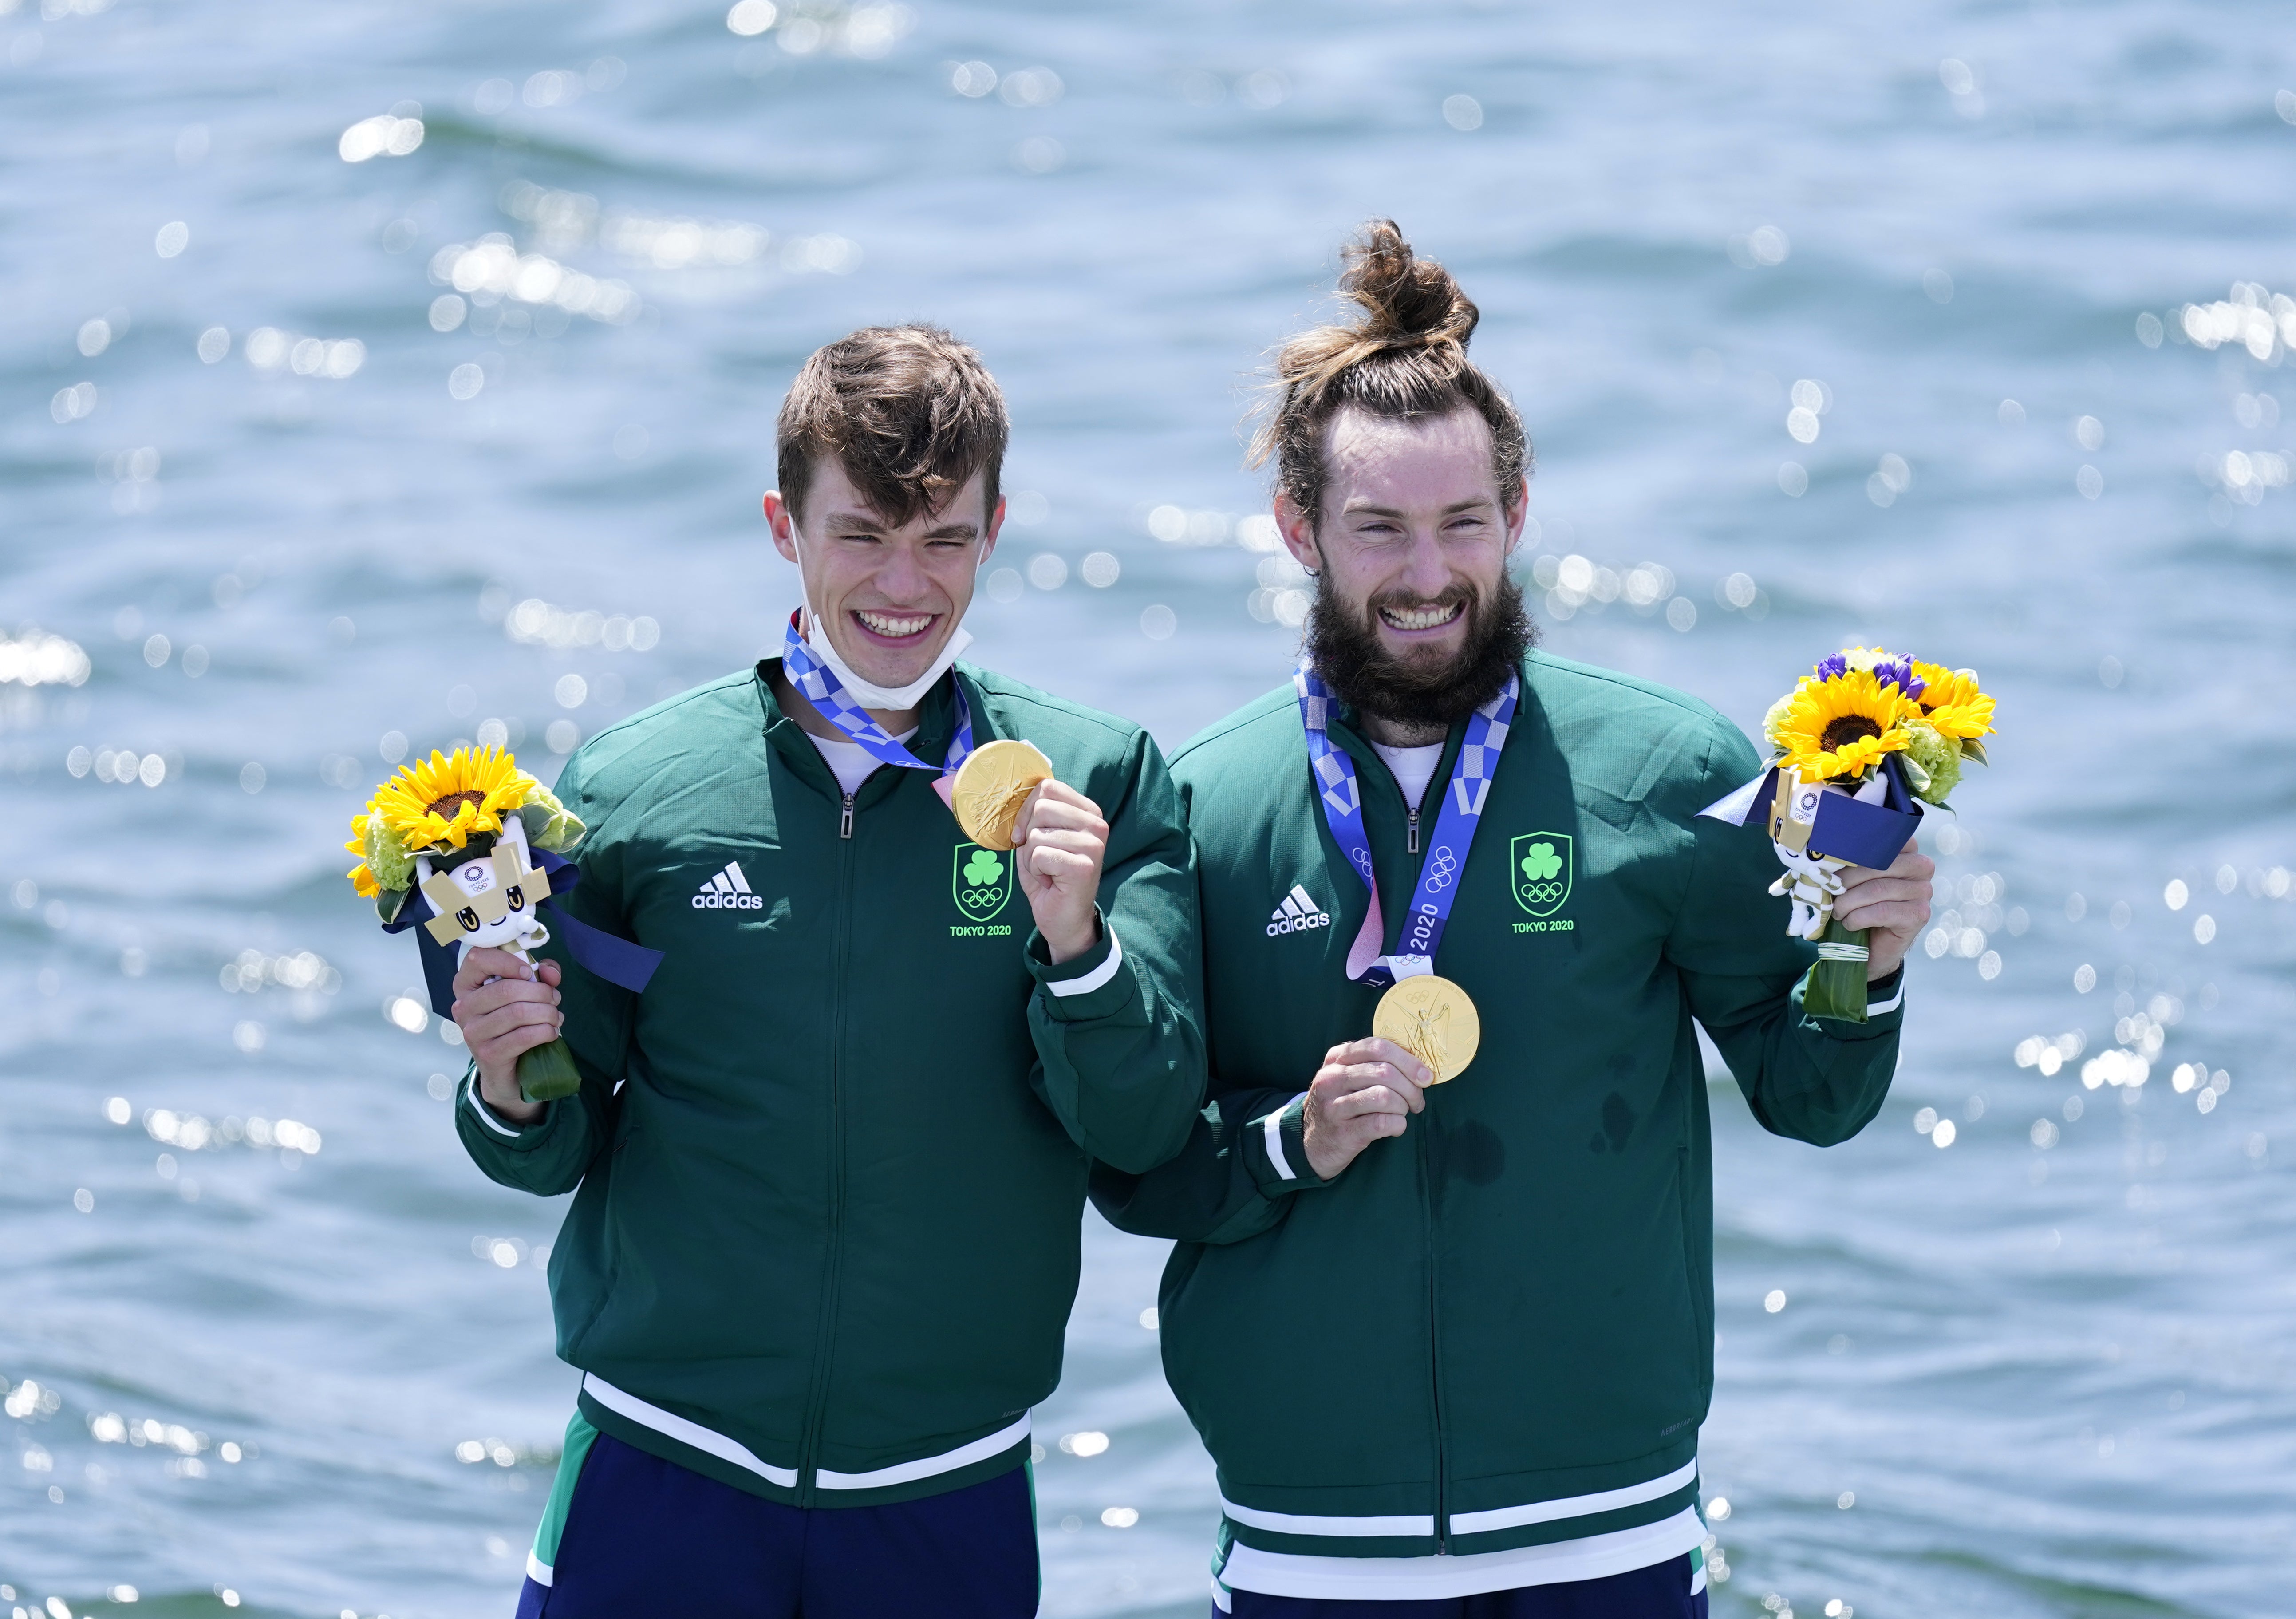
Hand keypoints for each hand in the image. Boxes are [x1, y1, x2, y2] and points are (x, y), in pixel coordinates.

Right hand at [451, 948, 562, 1122]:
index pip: (478, 958)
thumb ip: (539, 973)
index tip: (529, 972)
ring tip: (555, 1017)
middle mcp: (463, 1007)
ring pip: (518, 1012)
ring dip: (547, 1013)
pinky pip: (523, 1036)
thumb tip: (549, 972)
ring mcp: (472, 1032)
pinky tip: (552, 1032)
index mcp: (466, 985)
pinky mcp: (487, 1054)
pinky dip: (546, 1032)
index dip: (508, 961)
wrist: (505, 1069)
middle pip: (507, 989)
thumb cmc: (514, 1022)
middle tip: (554, 999)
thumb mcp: (526, 991)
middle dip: (541, 992)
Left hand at [1011, 779, 1107, 963]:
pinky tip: (1050, 882)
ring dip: (1031, 858)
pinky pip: (1039, 855)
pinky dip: (1036, 872)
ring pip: (1036, 834)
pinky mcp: (1083, 866)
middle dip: (1028, 836)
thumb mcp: (1039, 837)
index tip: (1025, 835)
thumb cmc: (1049, 877)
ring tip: (1047, 871)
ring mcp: (1093, 845)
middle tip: (1041, 858)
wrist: (1064, 919)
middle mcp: (1097, 824)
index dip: (1026, 810)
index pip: (1047, 787)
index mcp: (1088, 812)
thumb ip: (1034, 814)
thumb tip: (1013, 795)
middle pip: (1040, 807)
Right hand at [1301, 1038, 1430, 1179]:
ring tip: (1403, 1113)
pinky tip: (1396, 1127)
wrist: (1310, 1143)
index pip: (1377, 1047)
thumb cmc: (1339, 1105)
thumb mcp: (1346, 1078)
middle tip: (1417, 1101)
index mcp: (1336, 1058)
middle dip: (1411, 1087)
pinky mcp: (1343, 1132)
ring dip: (1403, 1106)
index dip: (1408, 1060)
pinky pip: (1381, 1122)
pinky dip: (1398, 1124)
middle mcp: (1331, 1078)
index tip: (1425, 1076)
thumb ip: (1373, 1065)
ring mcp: (1334, 1106)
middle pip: (1385, 1071)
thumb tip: (1419, 1068)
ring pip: (1384, 1096)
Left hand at [1835, 838, 1935, 980]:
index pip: (1882, 838)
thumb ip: (1846, 860)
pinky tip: (1850, 924)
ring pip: (1877, 889)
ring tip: (1837, 912)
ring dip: (1848, 903)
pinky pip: (1882, 911)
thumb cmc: (1858, 904)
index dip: (1852, 851)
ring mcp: (1924, 890)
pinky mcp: (1920, 914)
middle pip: (1877, 864)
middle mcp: (1921, 866)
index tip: (1831, 862)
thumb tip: (1822, 850)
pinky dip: (1858, 918)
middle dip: (1846, 880)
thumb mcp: (1850, 878)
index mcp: (1906, 849)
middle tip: (1830, 894)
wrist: (1871, 946)